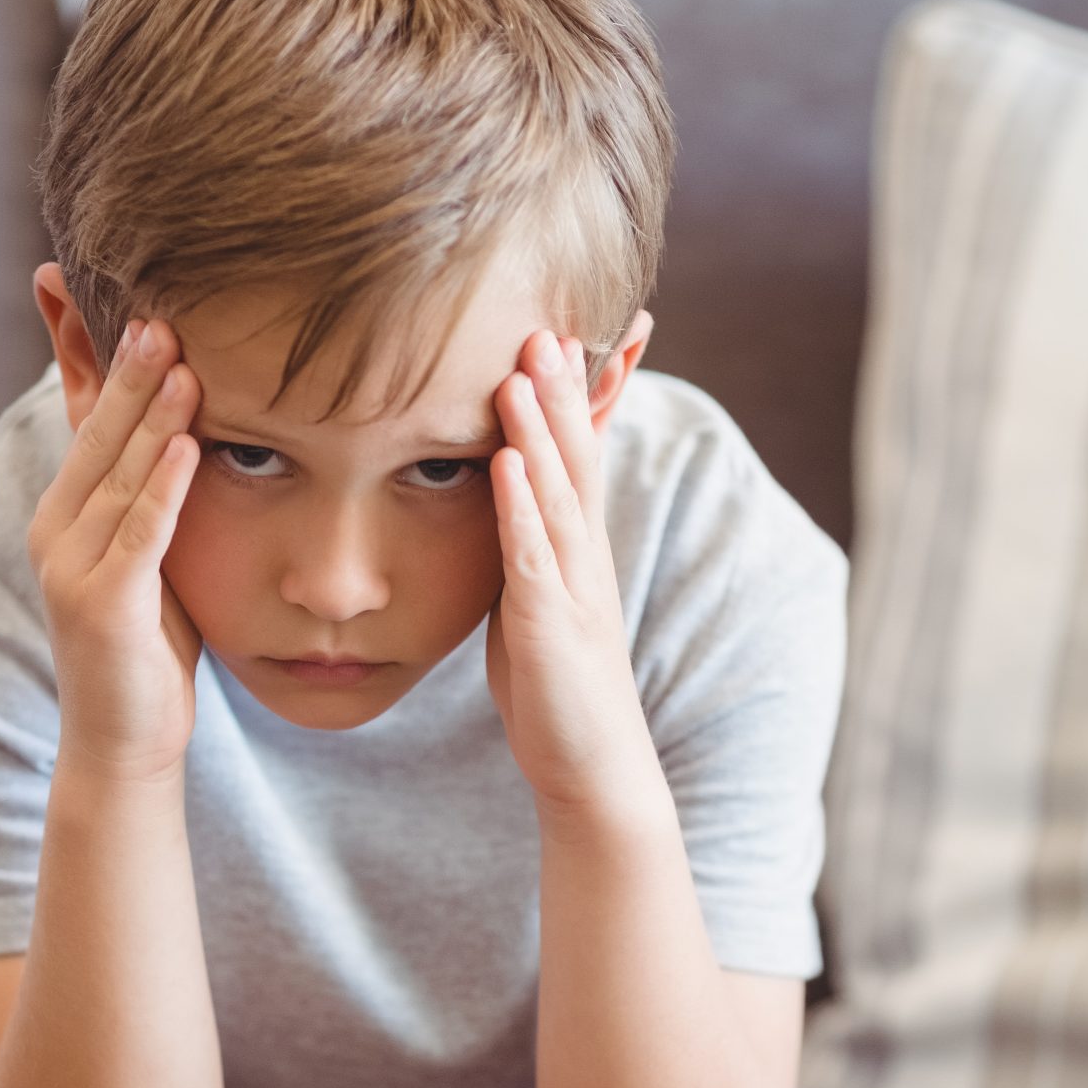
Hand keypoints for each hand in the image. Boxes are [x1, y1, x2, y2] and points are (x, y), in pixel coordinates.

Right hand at [27, 316, 203, 783]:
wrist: (124, 741)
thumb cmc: (149, 644)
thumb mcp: (150, 552)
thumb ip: (154, 491)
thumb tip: (188, 425)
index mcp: (65, 511)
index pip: (80, 419)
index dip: (87, 356)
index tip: (108, 293)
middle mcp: (55, 531)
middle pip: (95, 435)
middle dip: (125, 370)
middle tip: (158, 307)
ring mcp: (70, 569)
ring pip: (117, 476)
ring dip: (150, 416)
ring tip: (181, 358)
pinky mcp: (101, 607)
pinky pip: (139, 535)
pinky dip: (164, 489)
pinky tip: (190, 446)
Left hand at [485, 330, 659, 819]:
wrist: (592, 769)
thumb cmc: (556, 689)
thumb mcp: (533, 603)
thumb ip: (521, 552)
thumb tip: (495, 508)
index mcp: (575, 548)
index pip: (577, 456)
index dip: (573, 396)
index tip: (561, 329)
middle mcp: (583, 556)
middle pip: (574, 455)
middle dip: (562, 387)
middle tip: (547, 318)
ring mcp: (571, 588)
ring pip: (557, 492)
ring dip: (540, 430)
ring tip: (524, 368)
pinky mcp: (550, 625)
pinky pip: (533, 556)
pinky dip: (521, 506)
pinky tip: (507, 465)